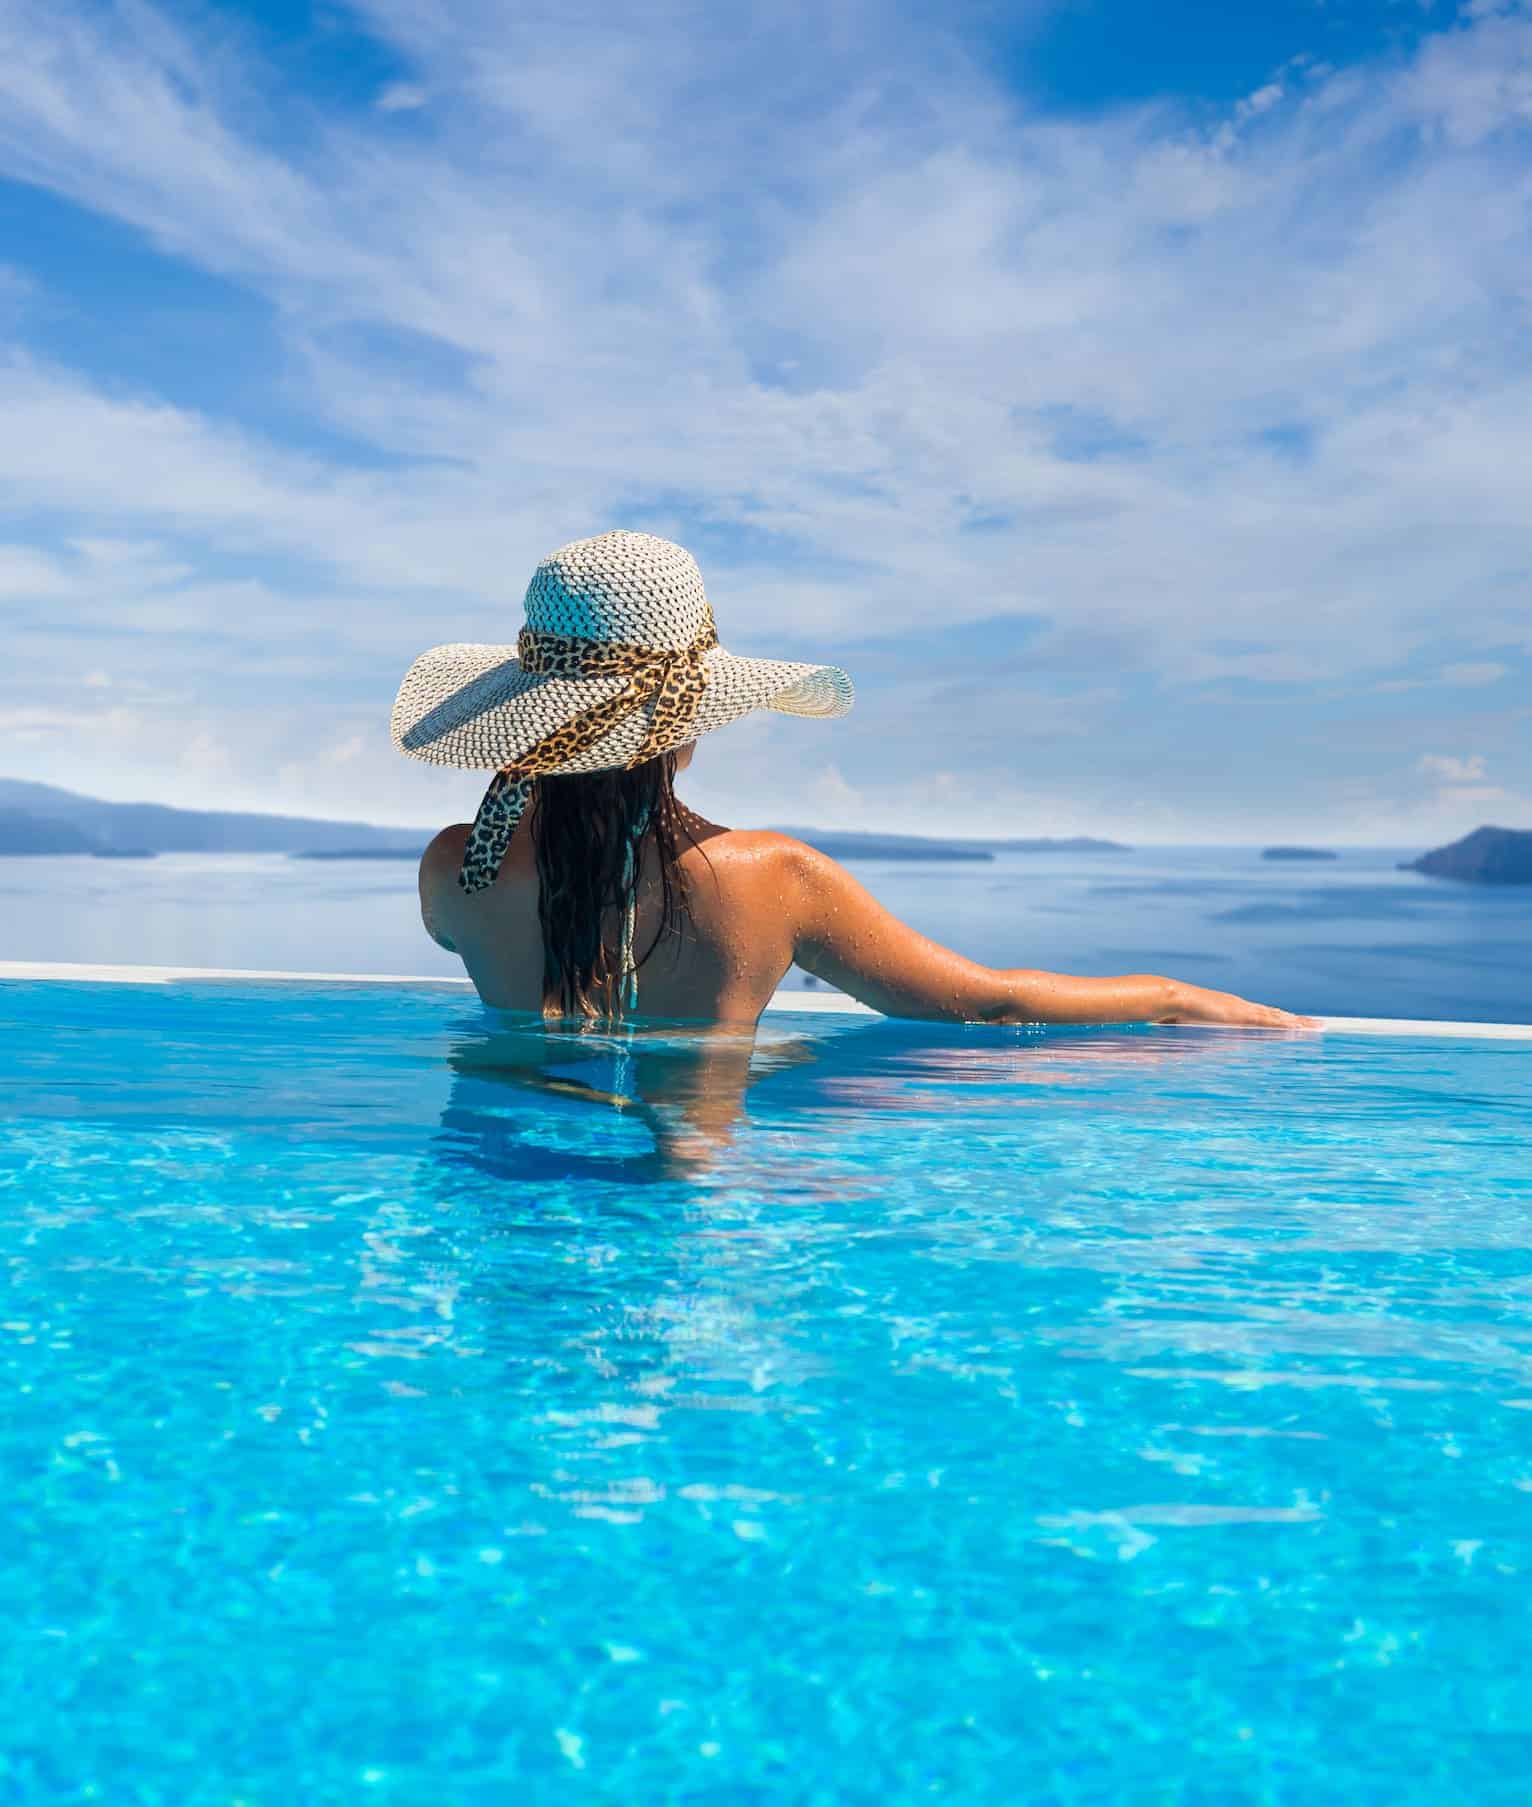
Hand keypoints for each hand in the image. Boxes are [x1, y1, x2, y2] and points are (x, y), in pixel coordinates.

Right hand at [1160, 981, 1319, 1029]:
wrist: (1173, 999)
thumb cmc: (1177, 1015)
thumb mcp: (1192, 1031)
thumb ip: (1198, 1039)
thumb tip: (1185, 1052)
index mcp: (1232, 1012)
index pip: (1263, 1016)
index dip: (1279, 1021)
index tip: (1294, 1025)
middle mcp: (1242, 1007)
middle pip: (1276, 1015)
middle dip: (1297, 1021)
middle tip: (1317, 1025)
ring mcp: (1244, 1010)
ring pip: (1278, 1018)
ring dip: (1299, 1023)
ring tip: (1318, 1027)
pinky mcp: (1242, 1015)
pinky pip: (1269, 1022)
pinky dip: (1286, 1025)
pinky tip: (1300, 1029)